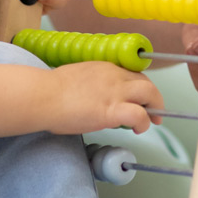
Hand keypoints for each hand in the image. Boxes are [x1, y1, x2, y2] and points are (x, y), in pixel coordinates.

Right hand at [45, 61, 163, 134]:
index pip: (132, 74)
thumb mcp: (77, 77)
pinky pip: (139, 115)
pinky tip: (138, 130)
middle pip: (146, 82)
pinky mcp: (111, 111)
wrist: (42, 95)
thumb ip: (92, 84)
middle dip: (154, 97)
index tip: (140, 98)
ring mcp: (114, 93)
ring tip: (151, 122)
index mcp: (105, 67)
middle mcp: (114, 76)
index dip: (140, 87)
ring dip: (154, 108)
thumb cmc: (50, 90)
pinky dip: (144, 123)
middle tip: (154, 111)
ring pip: (150, 93)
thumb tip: (95, 97)